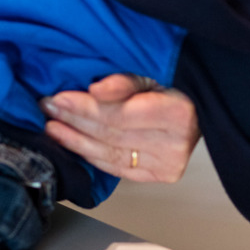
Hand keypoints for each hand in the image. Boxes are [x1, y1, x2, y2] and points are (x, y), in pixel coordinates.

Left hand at [42, 74, 200, 182]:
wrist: (200, 109)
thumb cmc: (175, 87)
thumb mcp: (152, 74)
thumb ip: (125, 81)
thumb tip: (95, 89)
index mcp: (178, 114)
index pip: (121, 115)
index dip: (86, 108)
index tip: (59, 98)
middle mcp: (176, 144)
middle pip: (112, 135)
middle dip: (75, 121)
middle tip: (49, 108)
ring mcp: (168, 164)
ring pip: (110, 154)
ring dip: (76, 141)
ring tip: (53, 127)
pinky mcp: (160, 175)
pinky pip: (117, 168)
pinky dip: (92, 157)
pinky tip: (73, 144)